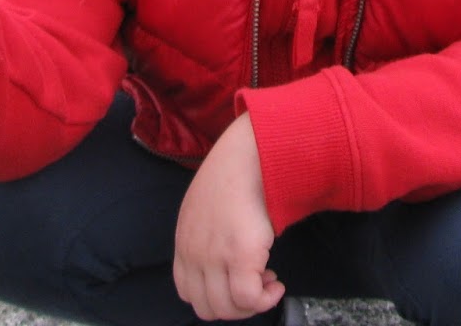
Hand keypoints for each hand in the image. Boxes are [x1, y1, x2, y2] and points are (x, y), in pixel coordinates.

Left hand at [174, 114, 283, 319]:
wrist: (250, 152)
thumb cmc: (235, 172)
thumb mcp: (206, 206)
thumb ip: (207, 235)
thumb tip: (225, 256)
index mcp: (184, 242)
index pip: (187, 292)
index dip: (215, 296)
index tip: (237, 282)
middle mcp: (194, 254)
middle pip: (207, 307)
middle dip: (235, 306)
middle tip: (257, 285)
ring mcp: (215, 256)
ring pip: (228, 308)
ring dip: (252, 303)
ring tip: (269, 281)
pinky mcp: (241, 255)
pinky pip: (249, 298)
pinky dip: (265, 299)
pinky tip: (276, 284)